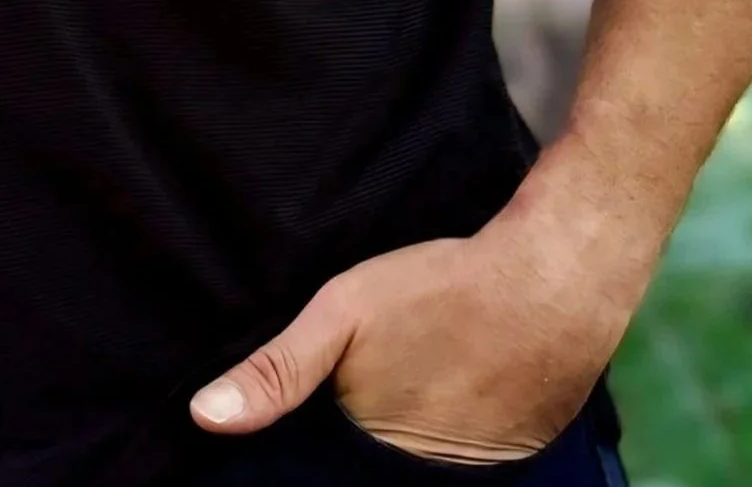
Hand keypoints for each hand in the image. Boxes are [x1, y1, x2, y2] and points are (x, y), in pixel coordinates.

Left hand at [188, 206, 639, 465]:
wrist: (549, 283)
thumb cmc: (438, 290)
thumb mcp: (344, 310)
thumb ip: (277, 370)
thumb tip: (202, 417)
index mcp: (369, 454)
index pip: (318, 472)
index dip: (301, 456)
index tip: (293, 433)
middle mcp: (418, 479)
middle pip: (361, 470)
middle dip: (345, 450)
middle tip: (355, 396)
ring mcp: (466, 477)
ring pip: (407, 468)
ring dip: (393, 448)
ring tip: (395, 393)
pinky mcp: (504, 464)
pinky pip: (454, 465)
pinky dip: (437, 444)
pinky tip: (436, 398)